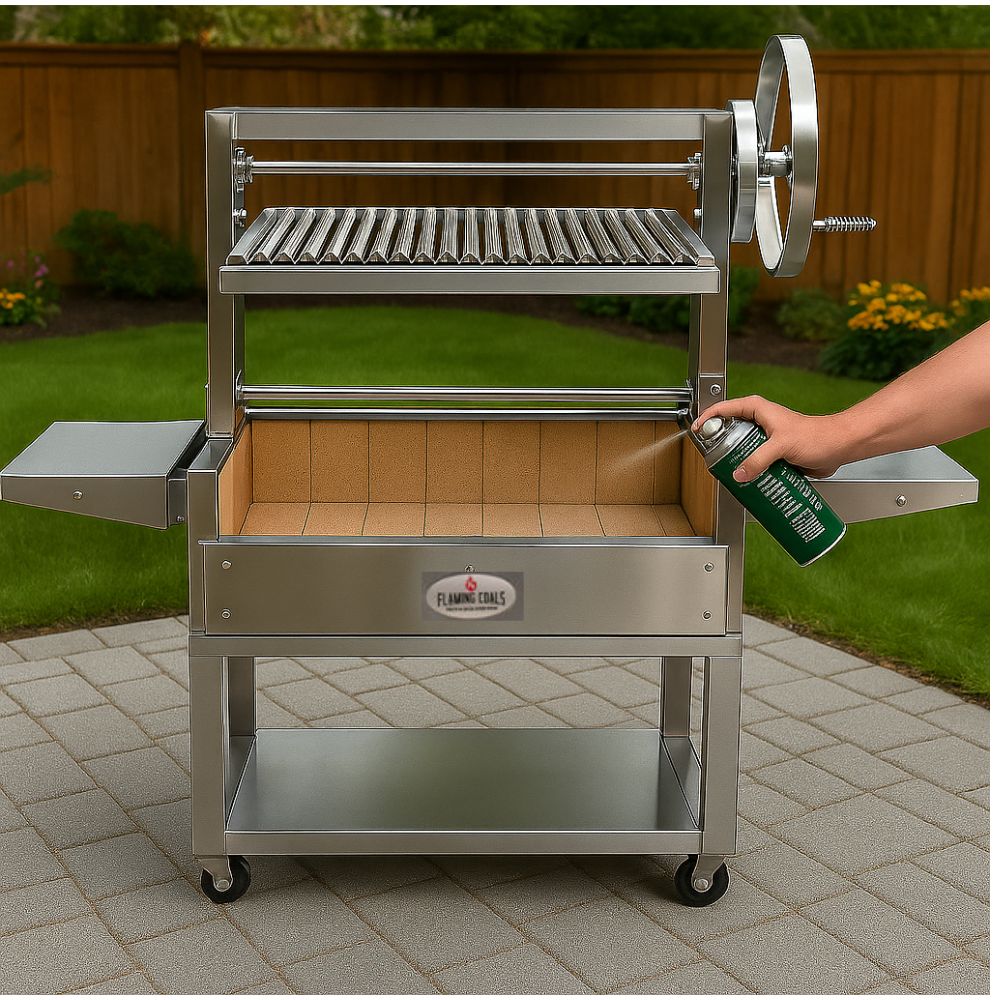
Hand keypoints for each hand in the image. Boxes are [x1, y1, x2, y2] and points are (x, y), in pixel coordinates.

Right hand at [691, 396, 852, 481]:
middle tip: (712, 460)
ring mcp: (765, 439)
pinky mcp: (773, 454)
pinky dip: (749, 472)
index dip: (706, 418)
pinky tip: (746, 483)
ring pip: (741, 450)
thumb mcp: (782, 445)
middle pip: (729, 432)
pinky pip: (754, 462)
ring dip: (735, 462)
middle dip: (719, 447)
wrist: (839, 447)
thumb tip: (739, 474)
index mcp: (757, 410)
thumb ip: (759, 459)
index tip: (696, 431)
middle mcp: (759, 423)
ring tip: (728, 475)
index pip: (723, 408)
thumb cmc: (817, 436)